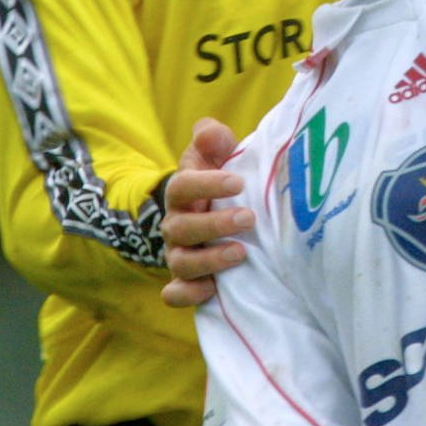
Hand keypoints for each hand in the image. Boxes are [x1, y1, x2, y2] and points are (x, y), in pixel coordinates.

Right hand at [160, 117, 250, 308]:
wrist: (215, 210)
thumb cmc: (222, 178)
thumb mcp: (218, 154)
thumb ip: (214, 139)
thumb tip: (209, 132)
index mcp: (183, 192)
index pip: (184, 185)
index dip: (208, 184)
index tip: (239, 182)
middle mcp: (176, 224)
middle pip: (183, 227)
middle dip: (215, 224)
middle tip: (249, 218)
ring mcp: (179, 254)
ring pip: (181, 262)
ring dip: (210, 260)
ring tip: (241, 253)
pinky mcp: (186, 280)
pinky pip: (175, 294)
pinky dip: (189, 294)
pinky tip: (213, 290)